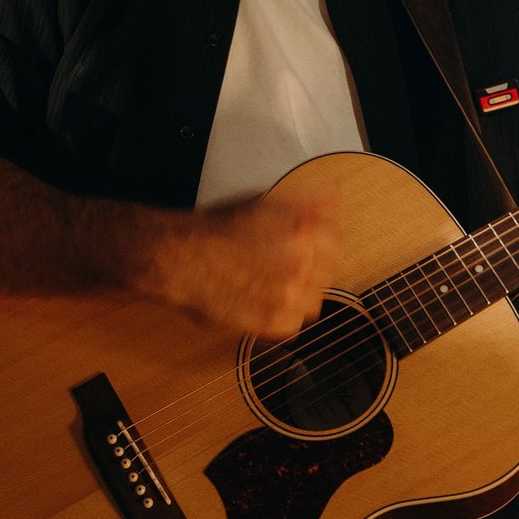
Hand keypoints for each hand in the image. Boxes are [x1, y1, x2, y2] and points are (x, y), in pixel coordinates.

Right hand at [141, 193, 341, 340]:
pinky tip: (261, 304)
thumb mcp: (265, 202)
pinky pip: (292, 327)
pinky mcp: (272, 322)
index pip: (337, 247)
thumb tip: (334, 192)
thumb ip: (308, 200)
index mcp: (305, 231)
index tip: (306, 252)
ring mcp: (288, 295)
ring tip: (269, 287)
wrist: (180, 258)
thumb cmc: (216, 229)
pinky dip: (280, 319)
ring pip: (312, 304)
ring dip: (296, 298)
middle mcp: (302, 264)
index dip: (320, 250)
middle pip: (326, 277)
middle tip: (279, 270)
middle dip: (308, 273)